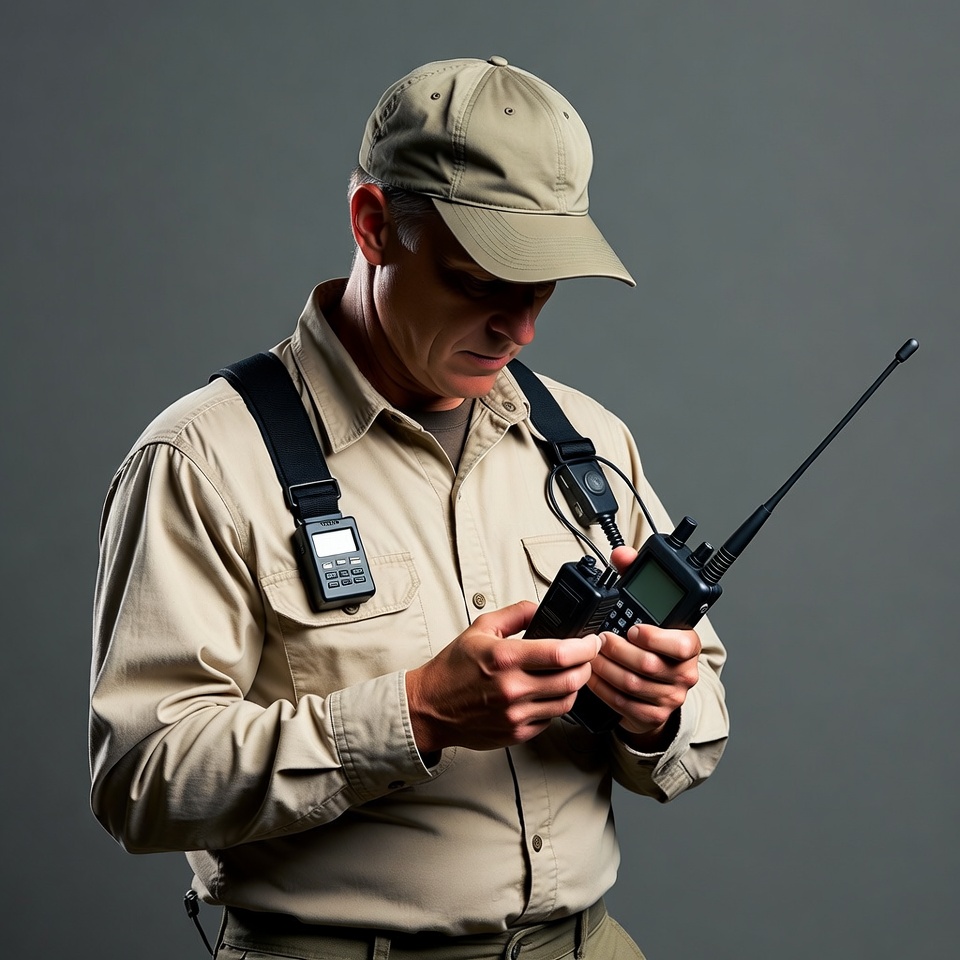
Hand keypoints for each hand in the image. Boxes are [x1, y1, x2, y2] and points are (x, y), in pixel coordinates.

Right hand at [405, 601, 600, 753]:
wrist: (430, 708)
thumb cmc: (452, 670)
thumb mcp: (480, 629)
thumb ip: (515, 614)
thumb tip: (541, 608)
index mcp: (504, 658)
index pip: (560, 654)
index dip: (585, 647)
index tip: (592, 641)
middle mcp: (512, 689)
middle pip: (571, 680)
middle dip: (586, 666)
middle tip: (585, 657)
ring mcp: (516, 715)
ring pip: (566, 702)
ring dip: (575, 686)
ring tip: (568, 675)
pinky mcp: (517, 733)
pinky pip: (551, 719)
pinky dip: (555, 705)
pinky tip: (547, 694)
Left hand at [587, 546, 700, 748]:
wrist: (659, 683)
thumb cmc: (652, 642)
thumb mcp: (647, 608)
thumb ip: (635, 577)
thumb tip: (622, 554)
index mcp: (688, 645)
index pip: (682, 644)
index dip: (655, 637)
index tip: (632, 628)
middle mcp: (684, 673)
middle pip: (647, 664)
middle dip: (616, 650)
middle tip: (598, 639)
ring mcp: (669, 696)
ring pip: (632, 685)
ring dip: (605, 669)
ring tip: (589, 656)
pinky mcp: (652, 714)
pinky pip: (623, 703)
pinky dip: (602, 689)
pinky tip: (590, 677)